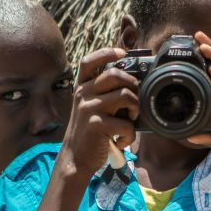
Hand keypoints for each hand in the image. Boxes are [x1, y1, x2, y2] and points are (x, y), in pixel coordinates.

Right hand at [60, 48, 139, 174]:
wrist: (75, 158)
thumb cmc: (89, 132)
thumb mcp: (89, 107)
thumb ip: (103, 94)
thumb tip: (132, 82)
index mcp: (82, 88)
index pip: (89, 61)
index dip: (106, 53)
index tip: (123, 53)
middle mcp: (83, 94)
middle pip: (115, 74)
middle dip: (132, 84)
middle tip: (133, 100)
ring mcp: (89, 108)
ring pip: (125, 95)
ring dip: (135, 108)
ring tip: (130, 120)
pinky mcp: (97, 125)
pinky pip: (126, 123)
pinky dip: (130, 135)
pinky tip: (122, 140)